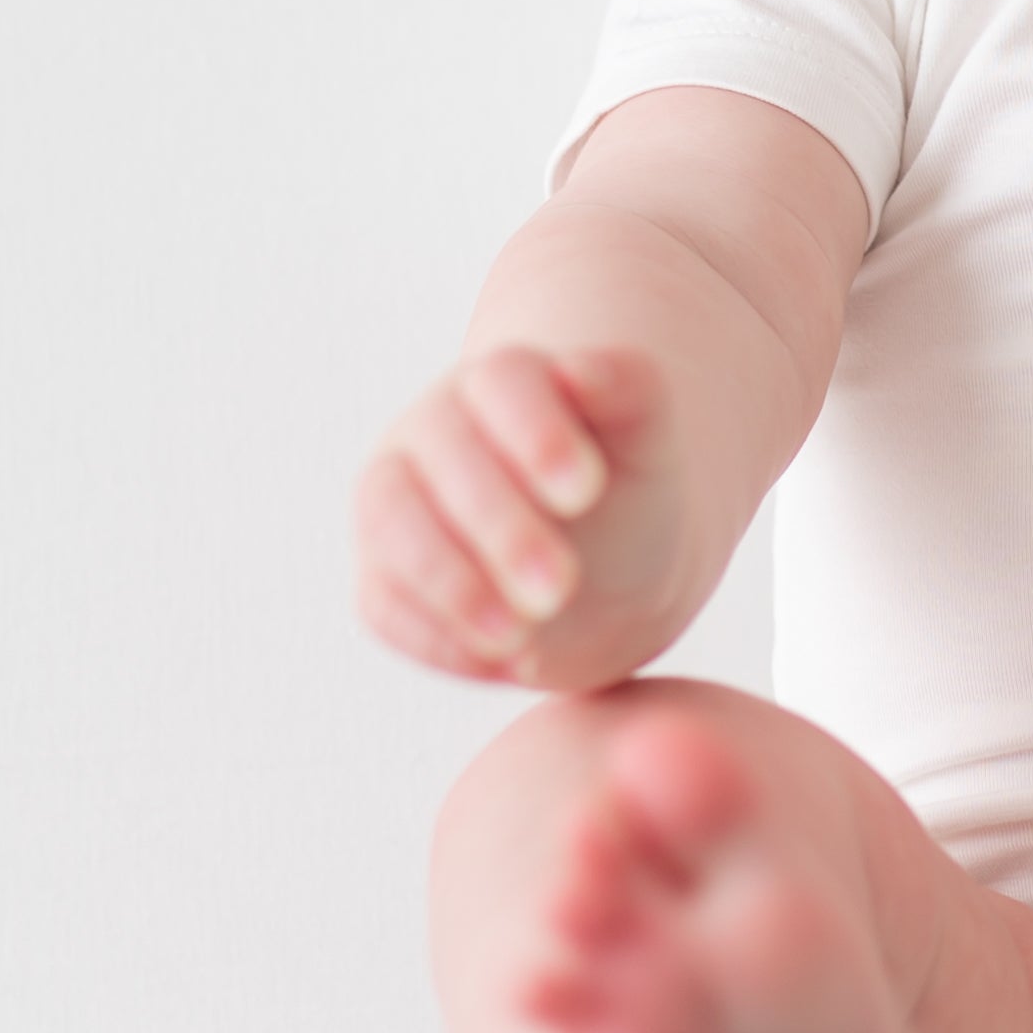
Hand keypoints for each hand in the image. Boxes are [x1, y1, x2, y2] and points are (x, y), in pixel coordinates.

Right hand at [354, 344, 686, 684]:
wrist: (613, 573)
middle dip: (501, 527)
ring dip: (452, 584)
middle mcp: (438, 429)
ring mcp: (398, 498)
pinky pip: (382, 600)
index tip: (586, 491)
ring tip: (521, 636)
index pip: (503, 382)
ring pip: (392, 522)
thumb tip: (577, 371)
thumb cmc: (628, 491)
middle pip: (445, 455)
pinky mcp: (384, 573)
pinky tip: (500, 660)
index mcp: (507, 380)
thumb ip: (630, 389)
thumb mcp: (650, 442)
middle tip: (561, 587)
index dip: (536, 433)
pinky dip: (435, 636)